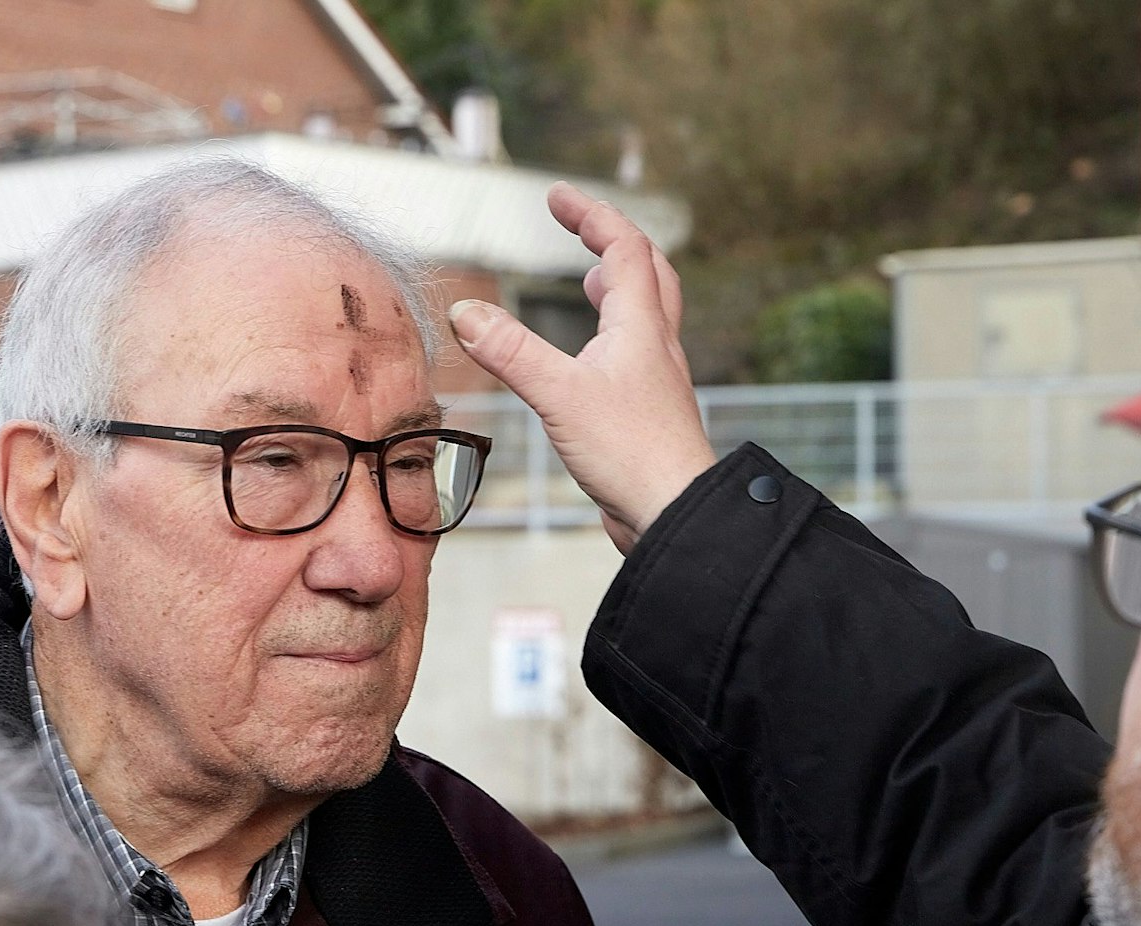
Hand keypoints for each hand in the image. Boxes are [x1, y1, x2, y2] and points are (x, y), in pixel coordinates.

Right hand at [449, 182, 718, 553]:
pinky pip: (636, 357)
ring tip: (592, 283)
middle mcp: (656, 346)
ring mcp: (657, 380)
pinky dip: (614, 337)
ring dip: (620, 289)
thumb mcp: (558, 395)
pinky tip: (592, 362)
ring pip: (648, 316)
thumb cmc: (633, 454)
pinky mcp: (649, 414)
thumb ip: (511, 351)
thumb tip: (465, 310)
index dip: (591, 215)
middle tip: (581, 227)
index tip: (557, 197)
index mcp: (641, 327)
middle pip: (649, 273)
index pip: (623, 248)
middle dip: (613, 241)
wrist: (675, 513)